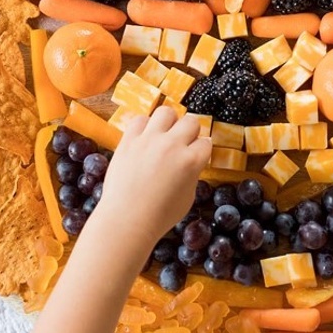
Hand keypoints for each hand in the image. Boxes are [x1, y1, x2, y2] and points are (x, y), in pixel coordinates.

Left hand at [90, 108, 211, 260]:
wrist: (127, 220)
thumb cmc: (160, 215)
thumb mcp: (188, 196)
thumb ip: (192, 173)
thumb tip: (189, 160)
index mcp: (191, 161)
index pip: (205, 142)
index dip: (201, 150)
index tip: (195, 155)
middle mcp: (172, 145)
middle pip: (191, 122)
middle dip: (190, 133)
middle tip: (182, 145)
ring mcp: (149, 140)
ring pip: (166, 112)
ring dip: (169, 123)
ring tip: (164, 135)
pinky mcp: (128, 140)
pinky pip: (140, 119)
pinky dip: (144, 127)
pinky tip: (144, 139)